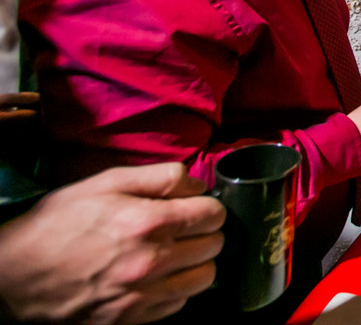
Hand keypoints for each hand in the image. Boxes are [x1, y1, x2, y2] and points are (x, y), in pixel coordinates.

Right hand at [0, 163, 224, 324]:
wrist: (15, 275)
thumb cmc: (57, 223)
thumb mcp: (106, 183)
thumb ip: (161, 177)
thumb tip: (199, 184)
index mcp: (148, 222)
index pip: (213, 214)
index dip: (209, 206)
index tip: (197, 206)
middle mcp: (151, 262)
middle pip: (214, 245)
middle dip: (204, 232)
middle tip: (185, 228)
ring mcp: (142, 295)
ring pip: (205, 278)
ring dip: (197, 262)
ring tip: (177, 252)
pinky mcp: (131, 319)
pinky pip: (179, 303)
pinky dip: (176, 288)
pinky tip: (159, 276)